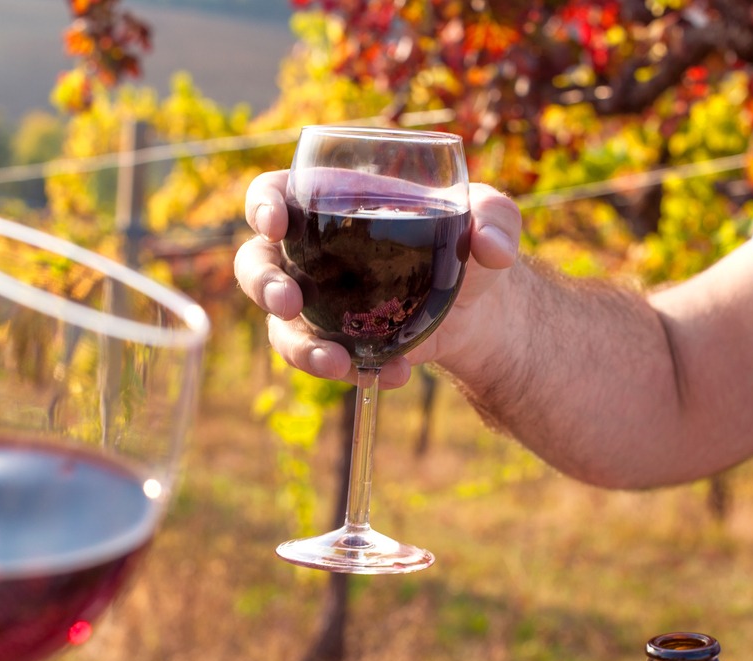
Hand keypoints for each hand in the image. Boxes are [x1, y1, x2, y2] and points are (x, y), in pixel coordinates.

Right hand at [233, 169, 521, 387]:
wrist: (481, 306)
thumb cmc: (470, 243)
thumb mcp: (490, 219)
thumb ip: (496, 218)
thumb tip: (491, 246)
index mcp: (333, 203)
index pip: (275, 194)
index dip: (263, 205)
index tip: (276, 222)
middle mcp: (312, 252)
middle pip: (256, 262)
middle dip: (263, 284)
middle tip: (289, 302)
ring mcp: (320, 302)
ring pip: (280, 324)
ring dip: (299, 347)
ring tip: (338, 364)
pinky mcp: (338, 341)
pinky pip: (324, 359)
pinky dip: (353, 372)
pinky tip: (392, 375)